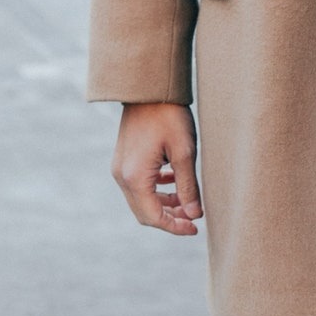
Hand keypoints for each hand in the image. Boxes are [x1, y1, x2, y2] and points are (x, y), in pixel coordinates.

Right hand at [113, 102, 202, 235]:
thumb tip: (195, 215)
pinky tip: (175, 181)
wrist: (148, 87)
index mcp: (135, 178)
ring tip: (189, 201)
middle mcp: (122, 176)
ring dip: (164, 203)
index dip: (174, 227)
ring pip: (142, 199)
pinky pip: (139, 184)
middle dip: (170, 217)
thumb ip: (188, 186)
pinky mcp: (124, 159)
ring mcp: (120, 167)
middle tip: (194, 216)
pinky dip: (156, 189)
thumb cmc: (169, 116)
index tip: (195, 228)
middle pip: (145, 212)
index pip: (153, 217)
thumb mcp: (184, 152)